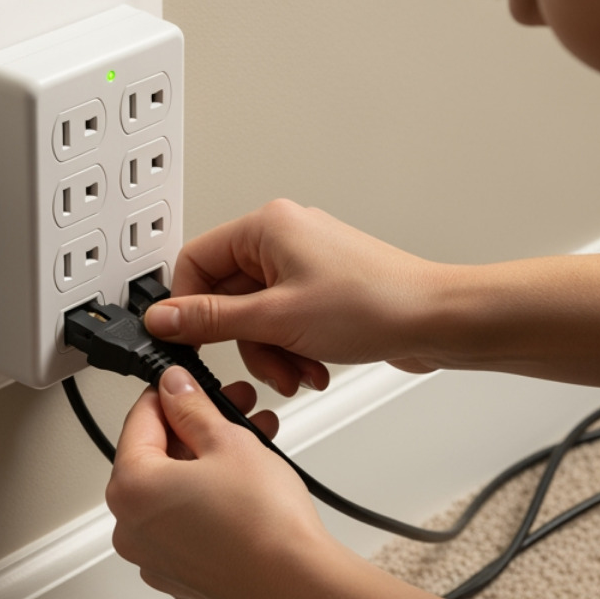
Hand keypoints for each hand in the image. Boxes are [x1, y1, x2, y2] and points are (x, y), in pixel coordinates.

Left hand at [106, 366, 359, 598]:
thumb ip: (192, 408)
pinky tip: (245, 489)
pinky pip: (187, 527)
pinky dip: (209, 503)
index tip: (193, 387)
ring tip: (254, 444)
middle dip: (197, 430)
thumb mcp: (228, 441)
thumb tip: (175, 389)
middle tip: (234, 411)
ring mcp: (156, 559)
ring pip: (174, 493)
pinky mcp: (183, 578)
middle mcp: (132, 529)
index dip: (172, 395)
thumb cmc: (264, 523)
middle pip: (156, 459)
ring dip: (208, 464)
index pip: (139, 420)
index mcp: (131, 489)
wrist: (299, 586)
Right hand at [141, 199, 444, 396]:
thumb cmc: (375, 304)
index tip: (188, 342)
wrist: (435, 321)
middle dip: (247, 342)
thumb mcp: (276, 318)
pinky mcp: (325, 292)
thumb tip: (164, 318)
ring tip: (299, 372)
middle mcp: (285, 239)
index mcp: (267, 227)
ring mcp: (306, 266)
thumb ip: (211, 320)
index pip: (195, 261)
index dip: (188, 307)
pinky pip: (286, 324)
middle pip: (228, 297)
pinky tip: (315, 367)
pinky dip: (294, 350)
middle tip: (267, 363)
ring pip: (257, 317)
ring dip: (273, 353)